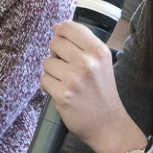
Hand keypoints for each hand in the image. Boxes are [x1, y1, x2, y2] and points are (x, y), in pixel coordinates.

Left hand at [40, 21, 142, 152]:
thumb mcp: (102, 62)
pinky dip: (49, 86)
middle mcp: (88, 62)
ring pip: (46, 62)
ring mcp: (74, 79)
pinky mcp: (63, 95)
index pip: (68, 27)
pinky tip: (61, 92)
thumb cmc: (103, 92)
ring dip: (52, 71)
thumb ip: (83, 44)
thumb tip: (57, 27)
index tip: (60, 38)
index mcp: (99, 51)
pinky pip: (43, 80)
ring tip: (66, 81)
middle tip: (66, 66)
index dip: (60, 31)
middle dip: (56, 53)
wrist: (108, 124)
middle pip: (55, 43)